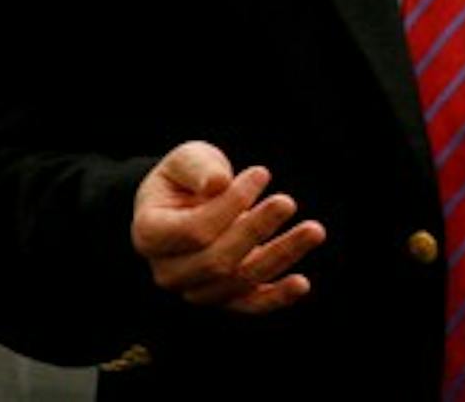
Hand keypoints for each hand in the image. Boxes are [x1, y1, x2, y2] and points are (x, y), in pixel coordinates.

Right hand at [130, 141, 325, 314]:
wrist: (185, 204)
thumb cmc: (186, 178)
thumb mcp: (186, 159)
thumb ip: (199, 167)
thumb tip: (217, 183)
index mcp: (150, 235)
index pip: (194, 231)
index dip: (231, 204)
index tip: (261, 173)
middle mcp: (168, 270)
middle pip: (218, 261)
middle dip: (257, 230)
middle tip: (288, 201)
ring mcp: (195, 288)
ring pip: (239, 281)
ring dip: (280, 256)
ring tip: (314, 231)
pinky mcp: (224, 296)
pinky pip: (249, 305)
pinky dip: (276, 298)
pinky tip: (301, 283)